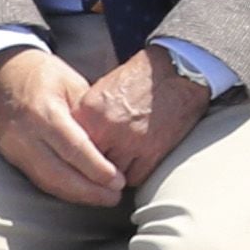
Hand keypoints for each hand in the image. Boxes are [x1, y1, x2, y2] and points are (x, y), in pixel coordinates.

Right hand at [0, 44, 129, 205]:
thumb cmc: (44, 74)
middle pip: (59, 174)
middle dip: (89, 191)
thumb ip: (89, 114)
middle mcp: (26, 135)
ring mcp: (15, 148)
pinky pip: (38, 179)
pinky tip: (80, 193)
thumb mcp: (72, 83)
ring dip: (76, 195)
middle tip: (115, 198)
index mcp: (44, 112)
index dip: (97, 169)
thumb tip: (115, 142)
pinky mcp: (11, 156)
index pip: (74, 149)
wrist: (0, 73)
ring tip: (103, 199)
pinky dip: (61, 190)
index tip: (118, 181)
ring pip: (47, 182)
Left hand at [80, 39, 212, 188]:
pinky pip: (135, 178)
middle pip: (89, 164)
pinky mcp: (152, 152)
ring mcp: (130, 143)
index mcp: (89, 111)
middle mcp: (106, 129)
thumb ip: (88, 117)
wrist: (179, 71)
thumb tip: (77, 140)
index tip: (81, 156)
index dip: (77, 153)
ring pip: (111, 176)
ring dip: (116, 172)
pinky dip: (136, 173)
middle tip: (104, 160)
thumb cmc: (142, 78)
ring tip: (123, 161)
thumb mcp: (103, 90)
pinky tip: (139, 161)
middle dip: (96, 163)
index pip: (70, 147)